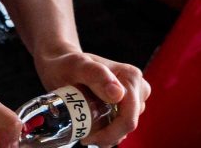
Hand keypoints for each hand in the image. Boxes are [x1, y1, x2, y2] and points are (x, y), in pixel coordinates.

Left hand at [35, 47, 149, 146]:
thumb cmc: (69, 65)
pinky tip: (95, 128)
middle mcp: (137, 86)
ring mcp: (135, 96)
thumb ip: (97, 75)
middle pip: (129, 123)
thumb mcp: (79, 67)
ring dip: (108, 135)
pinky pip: (123, 125)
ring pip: (126, 126)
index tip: (87, 136)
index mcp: (131, 77)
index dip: (110, 133)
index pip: (128, 117)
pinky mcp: (128, 104)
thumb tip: (118, 94)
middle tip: (85, 136)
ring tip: (88, 130)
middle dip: (108, 135)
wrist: (64, 65)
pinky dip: (110, 132)